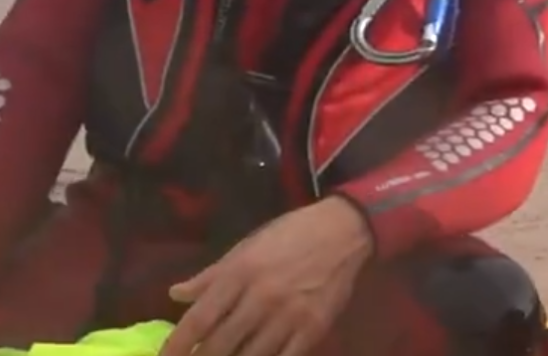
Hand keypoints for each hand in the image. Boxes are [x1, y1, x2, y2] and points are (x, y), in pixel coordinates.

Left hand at [158, 196, 374, 355]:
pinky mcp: (313, 328)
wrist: (344, 230)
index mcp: (239, 274)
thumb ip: (211, 275)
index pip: (198, 320)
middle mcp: (260, 298)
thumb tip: (175, 294)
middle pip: (218, 346)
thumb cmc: (290, 235)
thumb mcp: (247, 246)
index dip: (176, 346)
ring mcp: (288, 316)